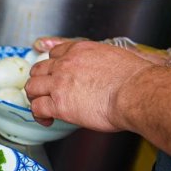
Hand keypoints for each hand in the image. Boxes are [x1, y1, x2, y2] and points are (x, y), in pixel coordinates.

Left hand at [24, 40, 156, 130]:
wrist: (137, 92)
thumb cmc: (136, 80)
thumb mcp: (119, 57)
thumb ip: (105, 62)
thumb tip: (109, 72)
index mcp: (81, 50)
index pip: (55, 53)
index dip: (53, 66)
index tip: (56, 76)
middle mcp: (66, 63)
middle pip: (39, 69)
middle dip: (41, 81)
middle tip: (46, 92)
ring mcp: (60, 83)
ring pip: (32, 87)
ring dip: (35, 97)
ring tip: (42, 106)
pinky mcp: (59, 103)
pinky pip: (37, 108)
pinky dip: (38, 115)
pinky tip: (46, 120)